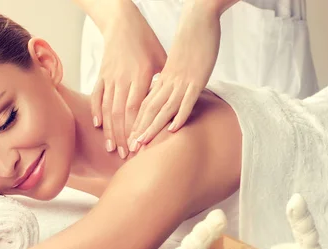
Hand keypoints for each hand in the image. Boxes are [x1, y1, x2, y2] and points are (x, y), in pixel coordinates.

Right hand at [91, 0, 165, 158]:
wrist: (122, 22)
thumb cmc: (145, 40)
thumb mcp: (161, 58)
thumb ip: (166, 82)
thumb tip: (176, 104)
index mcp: (142, 75)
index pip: (138, 108)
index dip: (138, 129)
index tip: (140, 146)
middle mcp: (124, 78)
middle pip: (122, 113)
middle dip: (123, 136)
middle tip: (126, 155)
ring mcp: (110, 77)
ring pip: (109, 108)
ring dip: (110, 130)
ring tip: (112, 148)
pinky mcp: (101, 74)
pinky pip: (97, 95)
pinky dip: (97, 111)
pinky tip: (98, 126)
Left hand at [128, 4, 221, 151]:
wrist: (198, 20)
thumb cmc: (189, 41)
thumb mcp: (175, 63)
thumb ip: (169, 79)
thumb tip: (165, 92)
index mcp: (162, 79)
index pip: (144, 103)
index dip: (136, 122)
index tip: (128, 138)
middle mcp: (168, 82)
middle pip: (149, 109)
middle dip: (138, 130)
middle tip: (129, 149)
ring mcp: (181, 81)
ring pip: (163, 108)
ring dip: (152, 127)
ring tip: (143, 144)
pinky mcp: (196, 78)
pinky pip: (186, 99)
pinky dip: (179, 115)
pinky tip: (173, 129)